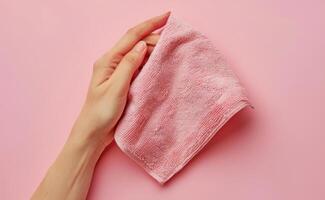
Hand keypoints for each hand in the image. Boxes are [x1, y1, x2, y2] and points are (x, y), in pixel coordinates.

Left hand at [70, 12, 169, 149]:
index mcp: (108, 60)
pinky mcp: (123, 82)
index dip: (150, 24)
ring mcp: (118, 72)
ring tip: (170, 50)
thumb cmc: (100, 112)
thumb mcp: (116, 88)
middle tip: (174, 41)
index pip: (132, 36)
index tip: (167, 15)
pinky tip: (159, 63)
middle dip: (155, 38)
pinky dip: (150, 61)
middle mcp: (112, 62)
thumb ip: (129, 65)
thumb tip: (141, 45)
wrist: (93, 133)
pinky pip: (139, 66)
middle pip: (137, 43)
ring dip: (154, 49)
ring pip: (139, 54)